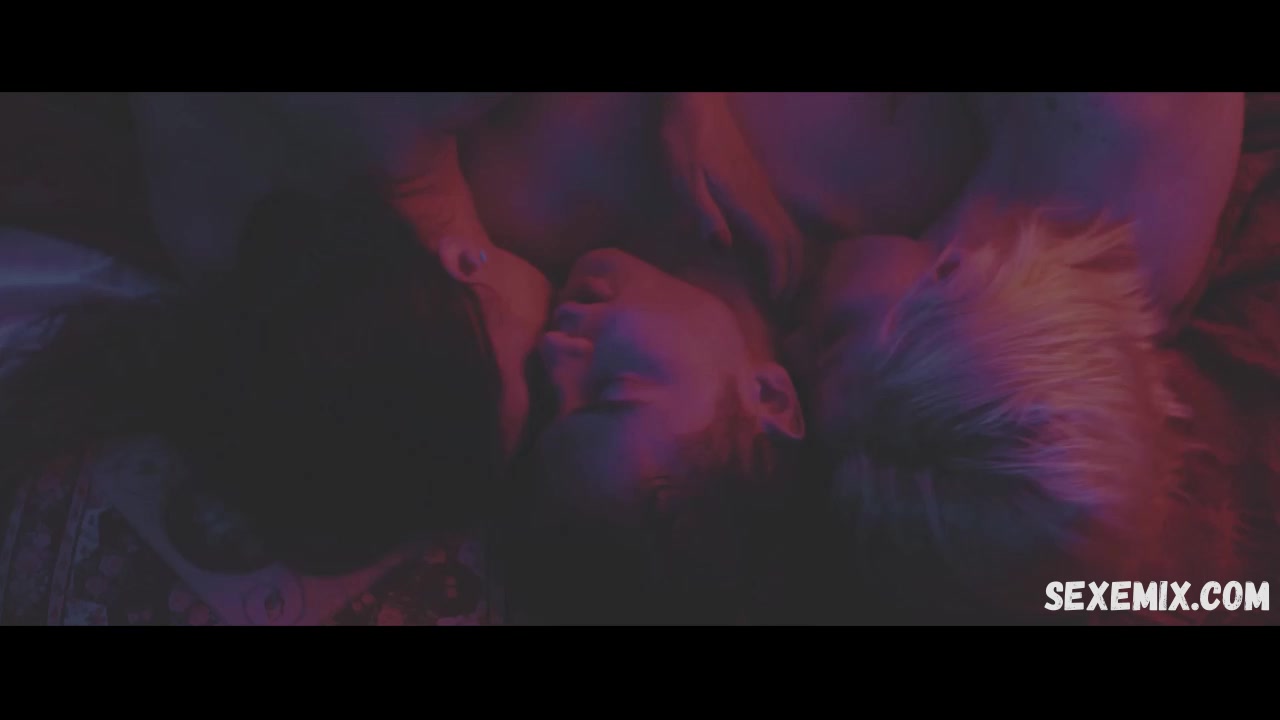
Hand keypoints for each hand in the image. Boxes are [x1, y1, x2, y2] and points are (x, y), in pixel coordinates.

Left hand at [661, 93, 805, 302]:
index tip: (774, 305)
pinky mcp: (756, 182)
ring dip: (792, 264)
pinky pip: (782, 221)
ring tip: (782, 291)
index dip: (778, 279)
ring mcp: (761, 188)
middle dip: (791, 279)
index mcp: (744, 199)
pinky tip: (771, 258)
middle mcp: (760, 196)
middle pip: (792, 245)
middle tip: (783, 310)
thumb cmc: (682, 134)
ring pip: (792, 232)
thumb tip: (722, 246)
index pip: (775, 248)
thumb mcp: (680, 172)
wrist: (695, 97)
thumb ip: (699, 208)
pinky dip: (785, 246)